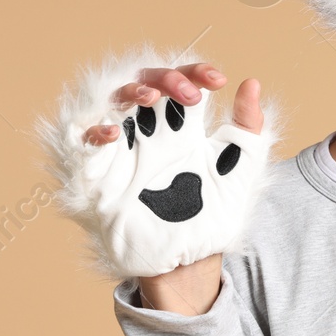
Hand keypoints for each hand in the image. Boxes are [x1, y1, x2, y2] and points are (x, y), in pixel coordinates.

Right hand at [38, 48, 279, 281]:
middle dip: (166, 79)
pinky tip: (114, 133)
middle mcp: (151, 133)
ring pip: (113, 100)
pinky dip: (94, 130)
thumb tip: (252, 83)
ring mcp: (125, 149)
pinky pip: (83, 140)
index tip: (218, 79)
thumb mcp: (240, 170)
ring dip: (129, 91)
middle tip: (191, 94)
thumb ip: (249, 129)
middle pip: (147, 83)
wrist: (188, 262)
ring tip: (150, 98)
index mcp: (183, 129)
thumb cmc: (211, 217)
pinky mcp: (100, 172)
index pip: (182, 83)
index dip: (195, 73)